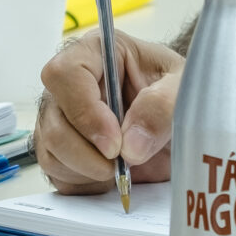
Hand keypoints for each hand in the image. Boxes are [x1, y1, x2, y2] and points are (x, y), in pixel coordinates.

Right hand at [35, 29, 178, 192]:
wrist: (179, 121)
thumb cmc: (175, 92)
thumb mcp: (184, 87)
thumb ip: (162, 106)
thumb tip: (130, 145)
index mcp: (96, 53)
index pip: (66, 74)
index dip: (86, 112)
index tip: (115, 143)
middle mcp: (70, 85)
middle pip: (54, 120)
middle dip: (89, 152)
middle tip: (124, 164)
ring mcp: (60, 118)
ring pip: (50, 150)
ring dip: (88, 169)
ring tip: (122, 168)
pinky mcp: (60, 150)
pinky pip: (56, 173)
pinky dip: (84, 182)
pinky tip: (109, 175)